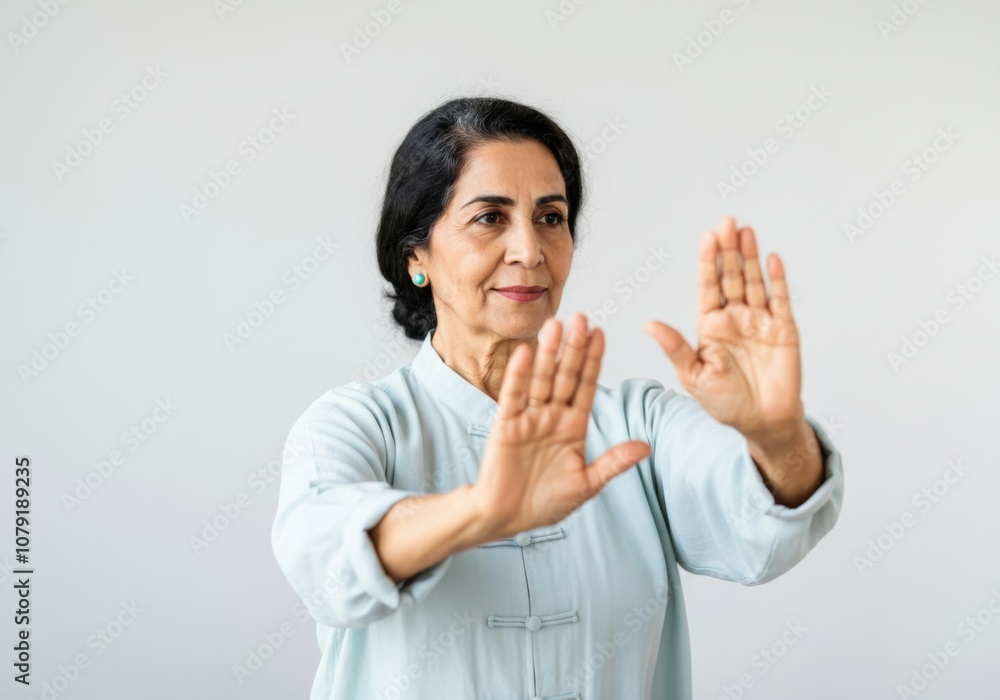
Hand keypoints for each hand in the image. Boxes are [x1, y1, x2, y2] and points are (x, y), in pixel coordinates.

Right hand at [471, 312, 651, 538]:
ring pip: (541, 380)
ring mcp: (529, 419)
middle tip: (581, 317)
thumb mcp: (586, 484)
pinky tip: (525, 354)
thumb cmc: (545, 503)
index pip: (586, 386)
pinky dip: (519, 376)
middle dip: (574, 348)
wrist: (507, 518)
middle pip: (565, 375)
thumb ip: (613, 463)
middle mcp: (552, 417)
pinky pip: (514, 397)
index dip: (593, 360)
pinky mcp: (506, 426)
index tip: (601, 333)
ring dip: (548, 353)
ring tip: (555, 325)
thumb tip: (645, 447)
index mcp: (573, 426)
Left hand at [643, 216, 805, 447]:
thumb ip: (675, 347)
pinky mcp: (784, 330)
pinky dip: (778, 280)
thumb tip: (649, 324)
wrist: (761, 422)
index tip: (708, 237)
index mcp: (710, 325)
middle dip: (729, 250)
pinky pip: (781, 300)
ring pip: (754, 282)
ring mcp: (760, 321)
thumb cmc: (724, 401)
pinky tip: (772, 260)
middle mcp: (735, 317)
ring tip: (746, 232)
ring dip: (751, 258)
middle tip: (727, 223)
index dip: (708, 261)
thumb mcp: (693, 376)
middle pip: (731, 276)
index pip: (708, 286)